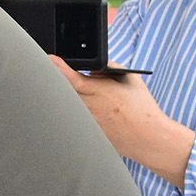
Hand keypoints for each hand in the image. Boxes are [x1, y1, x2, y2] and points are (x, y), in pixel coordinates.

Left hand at [49, 51, 193, 187]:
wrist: (146, 137)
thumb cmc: (141, 108)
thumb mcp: (129, 79)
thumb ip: (108, 69)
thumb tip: (92, 69)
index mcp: (98, 90)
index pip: (70, 77)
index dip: (57, 67)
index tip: (49, 58)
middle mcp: (87, 106)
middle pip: (62, 89)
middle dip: (58, 79)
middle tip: (58, 73)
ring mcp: (84, 119)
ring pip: (66, 103)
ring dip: (66, 95)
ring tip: (78, 93)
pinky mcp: (83, 130)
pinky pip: (72, 116)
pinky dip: (73, 110)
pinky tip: (89, 109)